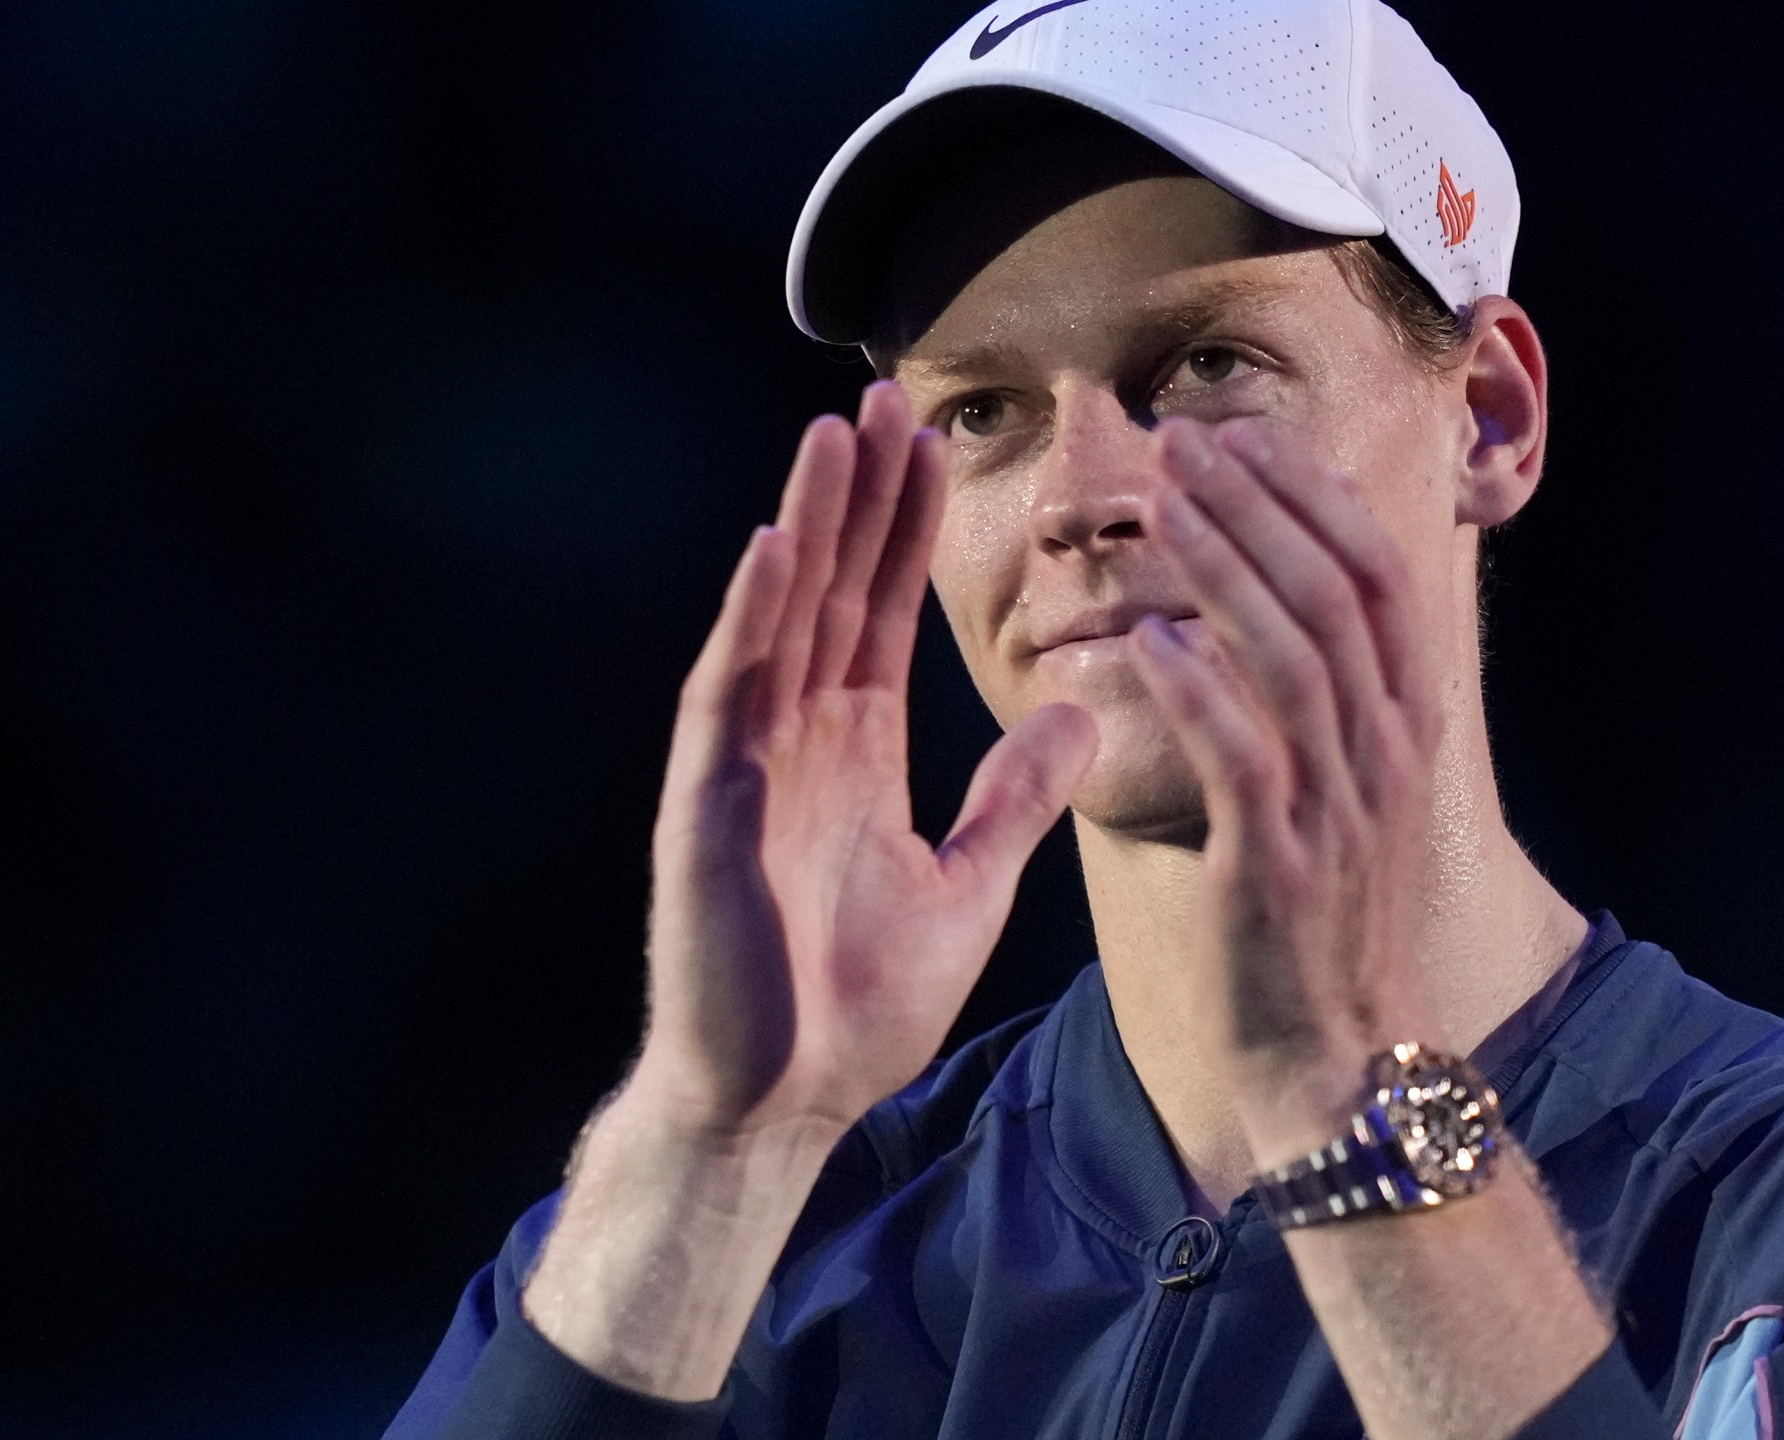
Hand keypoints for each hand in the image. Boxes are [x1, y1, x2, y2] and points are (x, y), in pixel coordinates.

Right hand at [634, 382, 1097, 1139]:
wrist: (785, 1101)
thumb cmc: (859, 1006)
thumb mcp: (969, 882)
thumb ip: (1016, 795)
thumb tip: (1076, 705)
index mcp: (857, 752)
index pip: (884, 614)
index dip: (906, 531)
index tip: (932, 447)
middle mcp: (797, 739)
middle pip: (832, 592)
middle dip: (858, 497)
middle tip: (882, 398)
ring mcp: (746, 766)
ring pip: (778, 620)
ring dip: (804, 526)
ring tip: (830, 434)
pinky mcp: (707, 806)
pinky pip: (730, 696)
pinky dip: (751, 621)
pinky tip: (774, 549)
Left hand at [1126, 417, 1446, 1154]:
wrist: (1332, 1059)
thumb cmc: (1319, 919)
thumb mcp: (1346, 791)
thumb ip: (1323, 693)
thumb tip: (1272, 585)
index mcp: (1403, 727)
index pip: (1375, 578)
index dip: (1312, 498)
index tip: (1245, 437)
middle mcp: (1386, 755)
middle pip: (1336, 596)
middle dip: (1262, 506)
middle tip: (1185, 440)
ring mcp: (1341, 811)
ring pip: (1295, 660)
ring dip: (1225, 571)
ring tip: (1161, 507)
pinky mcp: (1281, 868)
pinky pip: (1244, 761)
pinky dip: (1200, 694)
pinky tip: (1149, 639)